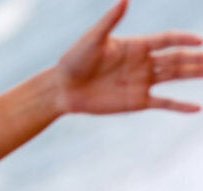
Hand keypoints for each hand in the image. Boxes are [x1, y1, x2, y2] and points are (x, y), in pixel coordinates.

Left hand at [55, 0, 202, 113]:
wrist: (62, 89)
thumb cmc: (74, 61)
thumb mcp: (92, 40)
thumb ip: (109, 21)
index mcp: (136, 45)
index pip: (167, 40)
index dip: (184, 39)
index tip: (199, 40)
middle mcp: (143, 62)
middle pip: (177, 58)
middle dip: (198, 57)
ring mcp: (142, 81)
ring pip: (176, 77)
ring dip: (195, 74)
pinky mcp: (137, 101)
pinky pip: (164, 103)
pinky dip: (180, 106)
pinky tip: (196, 108)